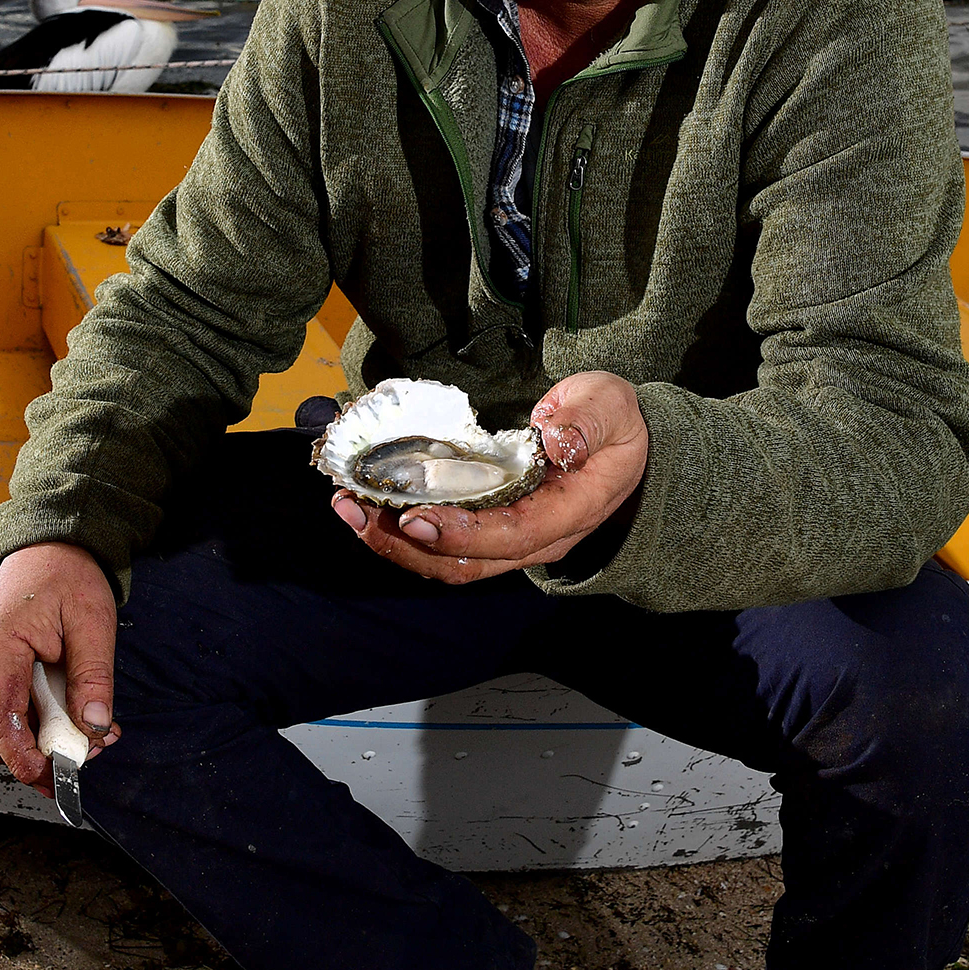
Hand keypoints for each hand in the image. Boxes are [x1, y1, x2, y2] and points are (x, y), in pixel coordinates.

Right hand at [0, 542, 120, 790]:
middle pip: (2, 735)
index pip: (0, 723)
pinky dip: (43, 722)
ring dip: (48, 739)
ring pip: (8, 728)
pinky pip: (13, 711)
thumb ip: (92, 677)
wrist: (46, 545)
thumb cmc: (64, 573)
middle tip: (94, 750)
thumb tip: (94, 726)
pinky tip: (76, 717)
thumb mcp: (92, 621)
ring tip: (94, 730)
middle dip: (46, 754)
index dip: (27, 761)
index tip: (60, 779)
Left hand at [331, 371, 647, 584]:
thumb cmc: (612, 423)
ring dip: (394, 542)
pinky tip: (367, 504)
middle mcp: (537, 538)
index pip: (512, 535)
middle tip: (357, 510)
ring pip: (448, 561)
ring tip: (348, 508)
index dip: (462, 533)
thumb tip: (556, 441)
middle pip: (468, 563)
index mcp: (570, 512)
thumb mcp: (611, 406)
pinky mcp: (489, 528)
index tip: (415, 517)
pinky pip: (443, 542)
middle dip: (407, 545)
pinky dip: (401, 530)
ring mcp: (511, 539)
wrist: (620, 444)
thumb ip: (586, 421)